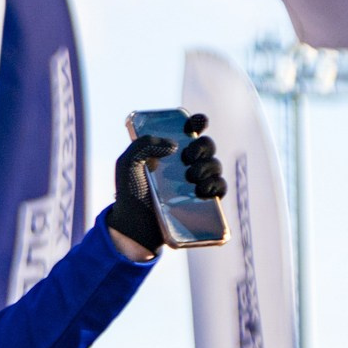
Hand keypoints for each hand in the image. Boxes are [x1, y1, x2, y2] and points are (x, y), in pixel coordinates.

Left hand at [106, 113, 226, 253]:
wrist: (134, 224)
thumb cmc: (130, 193)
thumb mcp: (127, 164)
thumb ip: (142, 144)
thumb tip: (173, 145)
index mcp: (170, 151)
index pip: (190, 129)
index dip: (197, 122)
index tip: (195, 123)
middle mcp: (186, 164)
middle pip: (207, 146)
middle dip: (203, 146)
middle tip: (188, 156)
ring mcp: (196, 181)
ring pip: (215, 165)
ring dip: (208, 166)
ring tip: (192, 176)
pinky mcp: (203, 200)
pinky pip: (220, 188)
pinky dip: (216, 185)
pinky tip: (203, 189)